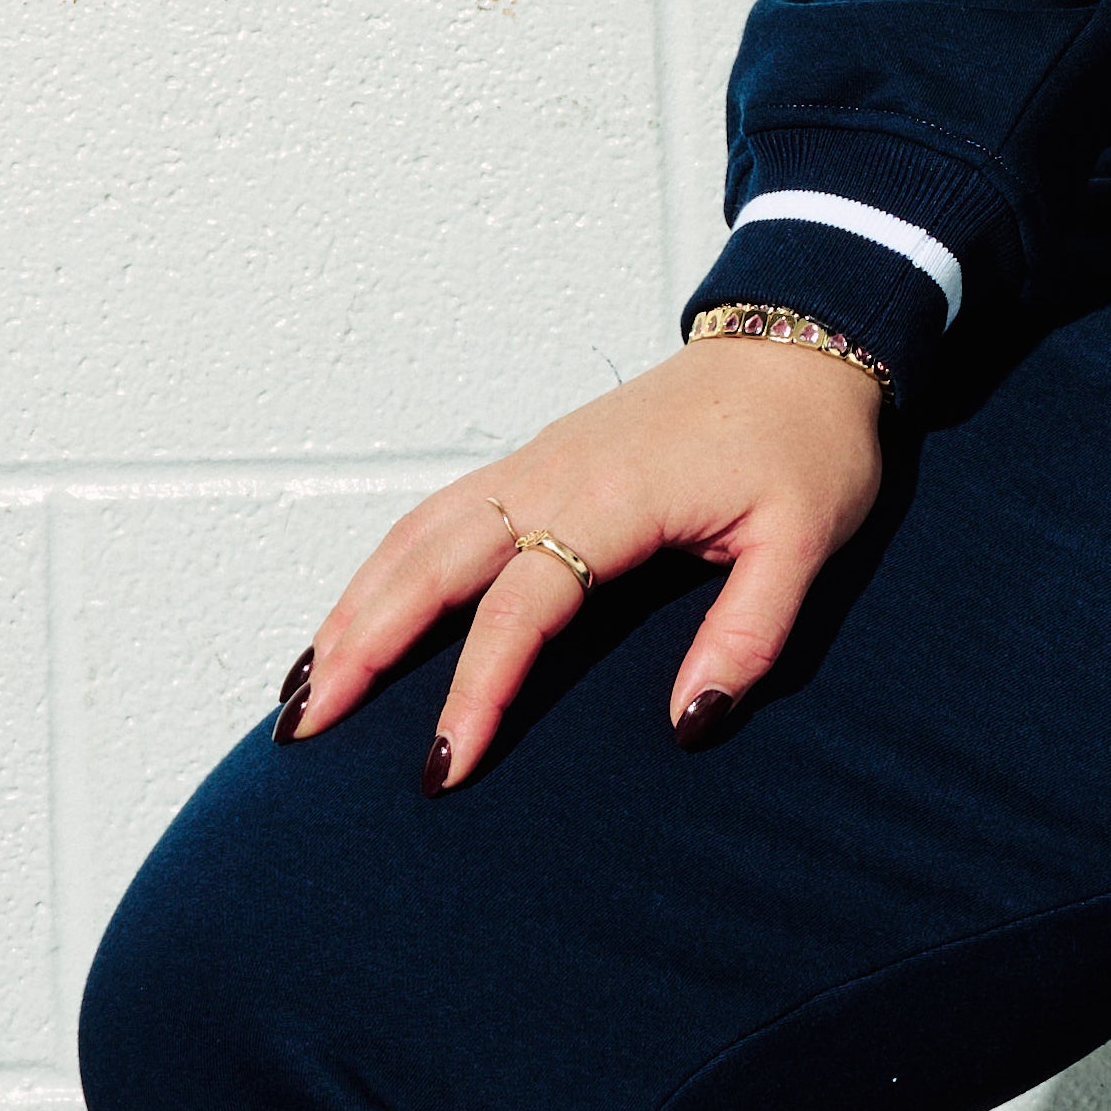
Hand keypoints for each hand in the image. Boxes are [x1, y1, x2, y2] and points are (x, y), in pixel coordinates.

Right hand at [277, 329, 888, 787]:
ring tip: (304, 691)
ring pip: (412, 540)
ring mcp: (530, 466)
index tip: (444, 765)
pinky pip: (431, 521)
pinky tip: (353, 621)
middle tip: (304, 732)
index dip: (475, 689)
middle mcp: (548, 476)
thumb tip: (692, 723)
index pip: (521, 607)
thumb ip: (750, 634)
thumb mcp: (805, 543)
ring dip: (351, 612)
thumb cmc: (807, 446)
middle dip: (360, 650)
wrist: (797, 345)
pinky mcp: (530, 466)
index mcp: (611, 499)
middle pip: (426, 567)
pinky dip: (379, 573)